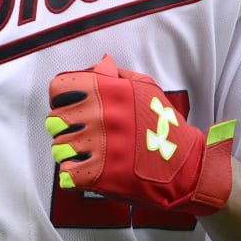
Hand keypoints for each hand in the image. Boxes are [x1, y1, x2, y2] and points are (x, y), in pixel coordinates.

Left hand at [45, 54, 236, 216]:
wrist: (185, 167)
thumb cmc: (167, 127)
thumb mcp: (147, 89)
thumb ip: (118, 76)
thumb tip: (98, 66)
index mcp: (109, 91)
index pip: (59, 88)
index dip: (60, 98)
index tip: (68, 107)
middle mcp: (101, 115)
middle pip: (55, 120)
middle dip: (65, 128)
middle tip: (80, 134)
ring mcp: (100, 145)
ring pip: (59, 148)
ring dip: (70, 153)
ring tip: (88, 154)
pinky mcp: (100, 174)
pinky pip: (66, 173)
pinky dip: (74, 174)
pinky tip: (88, 170)